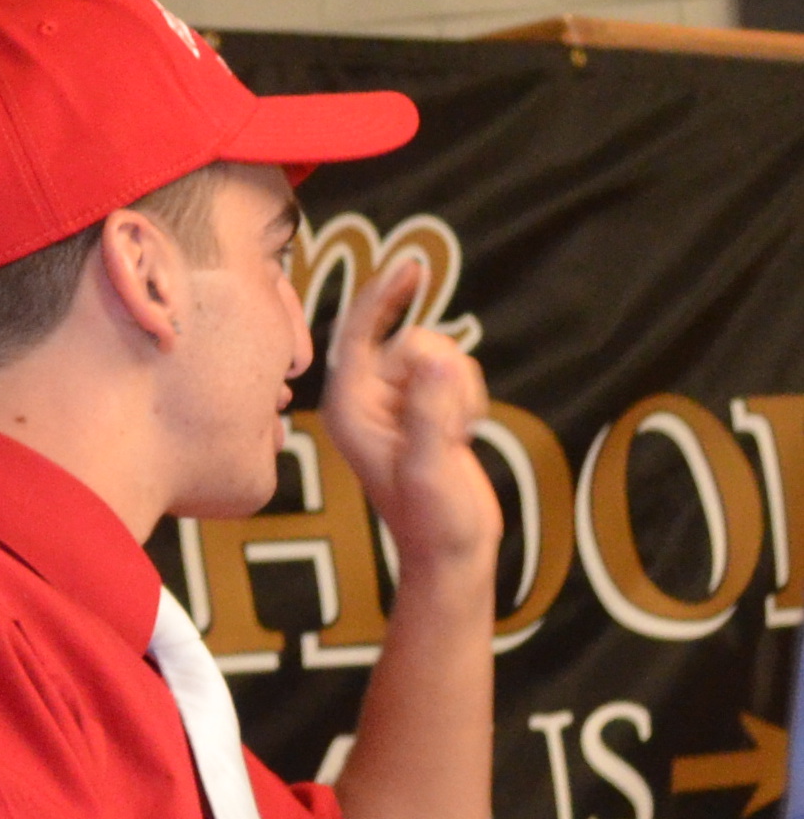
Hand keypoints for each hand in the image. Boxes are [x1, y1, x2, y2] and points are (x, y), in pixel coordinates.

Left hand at [315, 255, 501, 574]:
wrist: (451, 550)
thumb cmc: (433, 520)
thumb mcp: (432, 465)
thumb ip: (431, 411)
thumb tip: (436, 359)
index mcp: (349, 409)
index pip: (358, 335)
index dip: (383, 297)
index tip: (413, 268)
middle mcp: (366, 401)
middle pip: (414, 342)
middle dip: (444, 374)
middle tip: (450, 429)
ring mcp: (394, 404)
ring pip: (440, 357)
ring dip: (460, 389)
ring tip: (454, 437)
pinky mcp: (421, 410)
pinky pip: (455, 375)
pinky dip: (469, 397)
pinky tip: (462, 434)